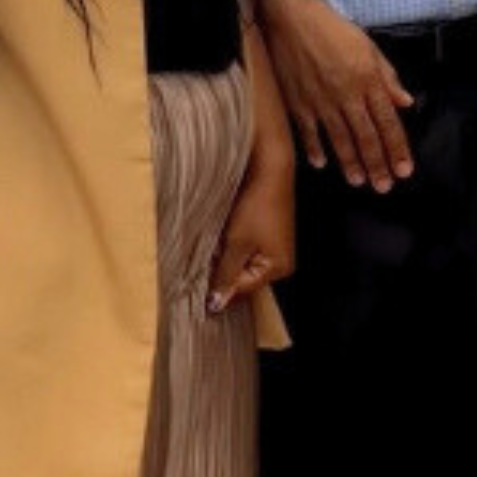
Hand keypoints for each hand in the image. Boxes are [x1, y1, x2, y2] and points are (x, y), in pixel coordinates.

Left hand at [206, 167, 293, 313]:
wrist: (269, 171)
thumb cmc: (257, 206)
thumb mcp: (237, 243)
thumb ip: (226, 275)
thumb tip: (217, 305)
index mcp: (278, 268)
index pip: (241, 290)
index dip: (217, 285)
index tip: (195, 281)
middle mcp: (281, 263)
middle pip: (242, 278)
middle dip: (222, 269)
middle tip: (207, 254)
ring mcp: (275, 249)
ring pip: (241, 265)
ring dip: (225, 257)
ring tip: (218, 241)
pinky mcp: (268, 237)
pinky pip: (245, 252)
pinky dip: (231, 247)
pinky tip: (225, 234)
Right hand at [261, 0, 413, 190]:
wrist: (289, 18)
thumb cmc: (332, 29)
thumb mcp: (368, 47)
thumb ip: (387, 77)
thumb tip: (405, 103)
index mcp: (368, 81)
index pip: (388, 122)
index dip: (397, 148)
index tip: (405, 170)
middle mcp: (346, 96)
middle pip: (366, 136)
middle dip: (377, 164)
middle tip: (384, 187)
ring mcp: (319, 102)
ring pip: (339, 139)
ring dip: (350, 163)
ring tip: (359, 182)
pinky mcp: (296, 103)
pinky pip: (307, 132)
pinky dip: (314, 149)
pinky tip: (321, 165)